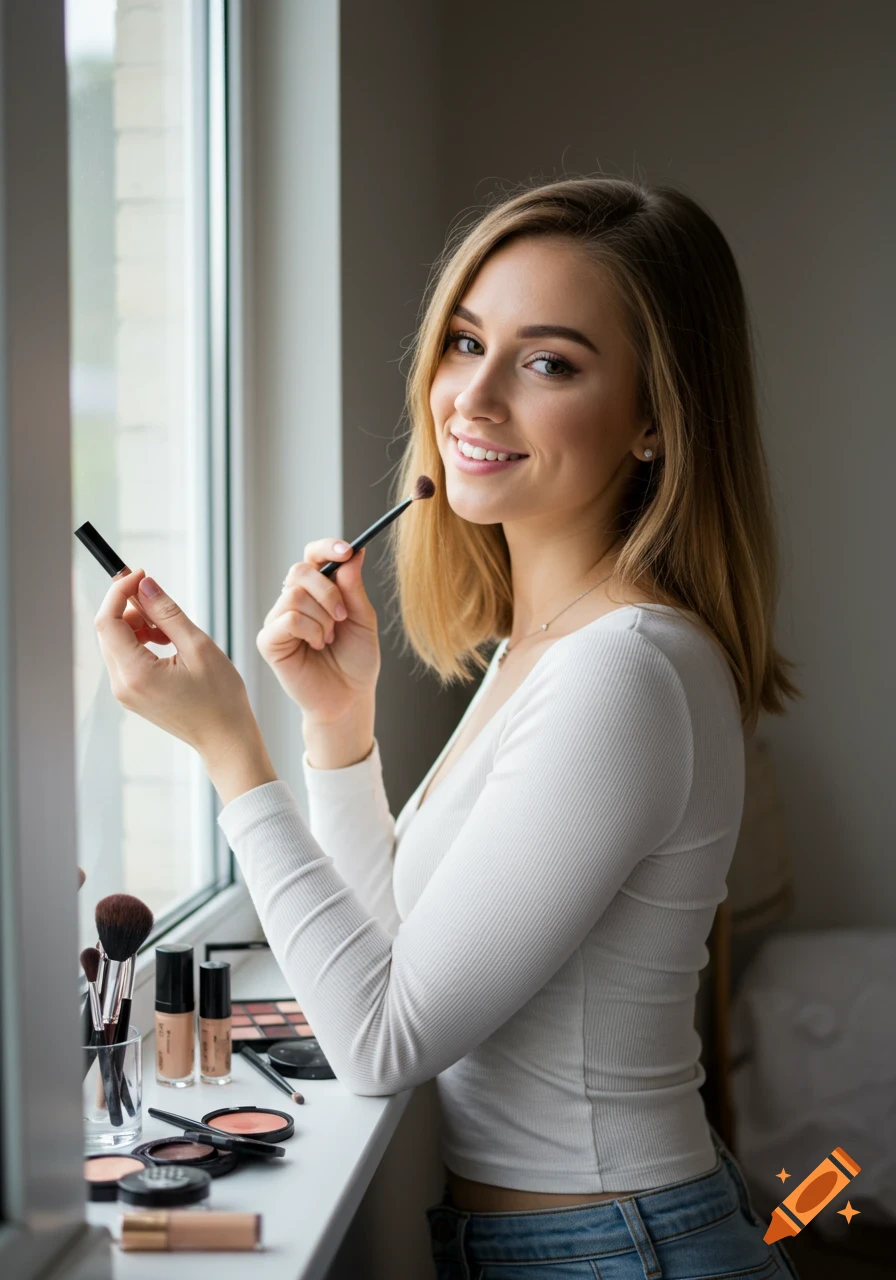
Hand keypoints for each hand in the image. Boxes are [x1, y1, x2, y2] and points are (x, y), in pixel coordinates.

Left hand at [94, 567, 257, 760]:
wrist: (225, 739)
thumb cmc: (220, 699)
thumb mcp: (198, 646)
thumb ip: (167, 612)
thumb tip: (145, 584)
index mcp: (136, 673)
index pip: (107, 621)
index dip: (119, 591)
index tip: (140, 574)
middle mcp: (122, 685)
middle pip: (109, 630)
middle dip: (131, 609)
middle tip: (162, 603)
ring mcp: (125, 692)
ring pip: (117, 642)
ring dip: (138, 625)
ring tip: (171, 630)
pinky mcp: (133, 694)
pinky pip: (126, 658)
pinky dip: (142, 642)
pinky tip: (168, 643)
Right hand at [256, 538, 379, 722]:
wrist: (350, 697)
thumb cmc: (355, 660)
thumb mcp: (363, 619)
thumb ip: (354, 587)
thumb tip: (354, 552)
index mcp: (316, 591)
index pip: (312, 555)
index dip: (326, 548)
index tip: (347, 550)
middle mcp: (293, 600)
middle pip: (300, 570)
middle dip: (328, 591)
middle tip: (342, 616)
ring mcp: (278, 620)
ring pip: (294, 595)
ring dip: (322, 618)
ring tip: (329, 638)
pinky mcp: (269, 640)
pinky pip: (288, 618)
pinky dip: (311, 631)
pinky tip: (317, 646)